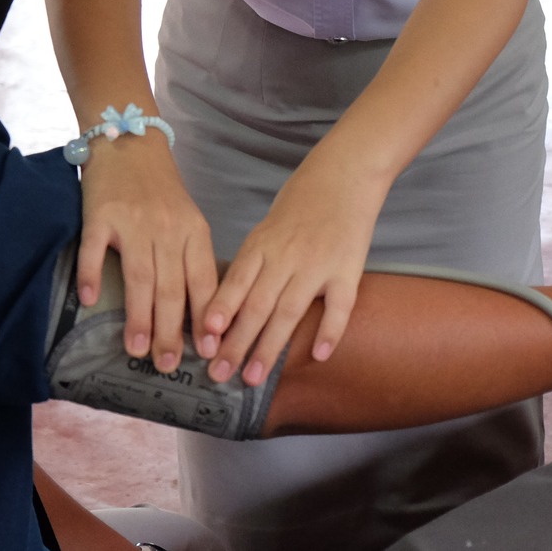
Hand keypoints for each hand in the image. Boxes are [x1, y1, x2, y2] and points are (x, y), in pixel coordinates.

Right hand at [76, 133, 215, 373]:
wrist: (129, 140)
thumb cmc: (160, 190)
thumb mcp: (186, 220)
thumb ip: (190, 259)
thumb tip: (198, 316)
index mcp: (193, 231)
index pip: (203, 281)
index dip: (205, 318)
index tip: (207, 351)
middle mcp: (166, 227)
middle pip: (171, 286)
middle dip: (170, 330)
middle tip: (167, 365)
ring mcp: (133, 220)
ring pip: (139, 275)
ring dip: (138, 316)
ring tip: (135, 349)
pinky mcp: (100, 213)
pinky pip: (95, 249)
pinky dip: (92, 275)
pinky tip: (91, 300)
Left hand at [201, 157, 384, 386]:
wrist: (344, 175)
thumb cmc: (300, 204)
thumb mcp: (266, 229)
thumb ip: (251, 266)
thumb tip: (225, 308)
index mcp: (261, 244)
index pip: (235, 284)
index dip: (219, 313)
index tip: (203, 341)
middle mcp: (286, 256)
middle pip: (256, 304)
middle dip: (236, 343)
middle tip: (218, 374)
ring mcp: (318, 264)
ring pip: (289, 311)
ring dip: (269, 347)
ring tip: (253, 377)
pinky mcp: (348, 270)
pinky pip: (339, 306)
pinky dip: (329, 331)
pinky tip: (318, 356)